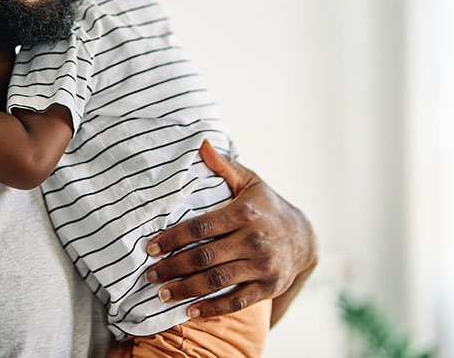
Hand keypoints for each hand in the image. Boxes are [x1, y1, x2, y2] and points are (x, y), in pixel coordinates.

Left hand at [144, 140, 317, 321]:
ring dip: (186, 289)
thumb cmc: (265, 206)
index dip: (172, 238)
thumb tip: (201, 143)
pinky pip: (236, 301)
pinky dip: (212, 308)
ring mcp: (262, 266)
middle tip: (149, 274)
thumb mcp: (249, 181)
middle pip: (204, 257)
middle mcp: (253, 240)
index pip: (200, 227)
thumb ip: (223, 166)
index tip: (150, 246)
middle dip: (172, 267)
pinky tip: (190, 311)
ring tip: (162, 293)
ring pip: (217, 281)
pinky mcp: (267, 286)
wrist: (305, 237)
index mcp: (243, 213)